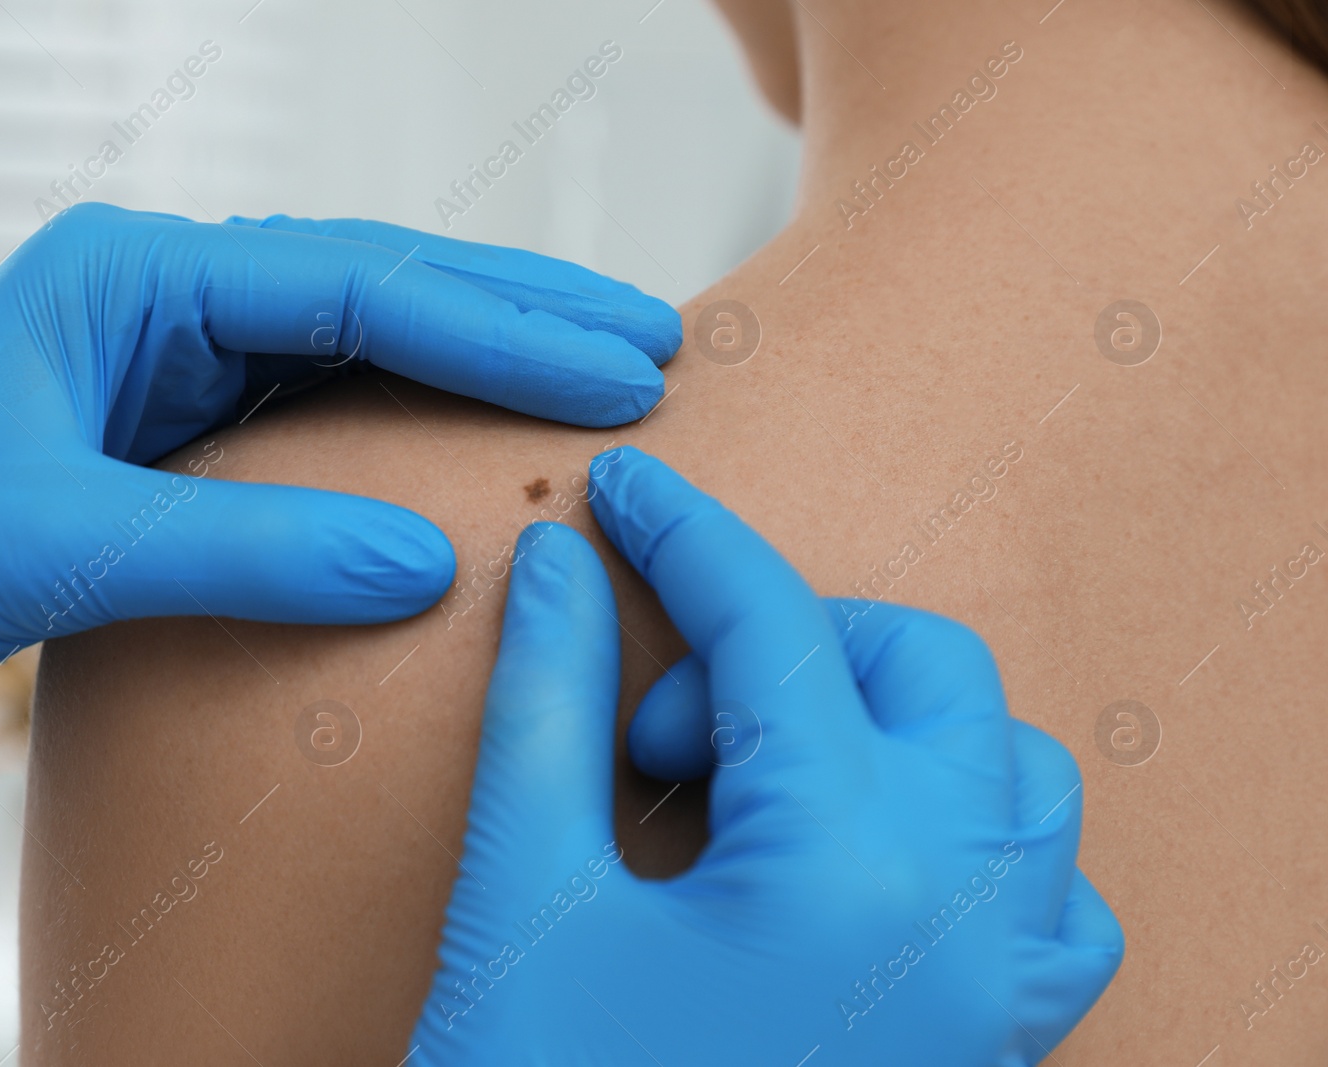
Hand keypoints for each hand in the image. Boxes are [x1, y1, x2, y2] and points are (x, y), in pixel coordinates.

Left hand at [0, 206, 679, 826]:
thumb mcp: (53, 546)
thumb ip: (247, 549)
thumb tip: (429, 564)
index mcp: (124, 277)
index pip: (353, 282)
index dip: (498, 325)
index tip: (619, 365)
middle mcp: (151, 303)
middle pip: (375, 286)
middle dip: (517, 314)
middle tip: (650, 338)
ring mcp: (158, 372)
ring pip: (353, 348)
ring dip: (475, 362)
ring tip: (596, 373)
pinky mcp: (159, 445)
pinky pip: (311, 421)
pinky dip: (404, 429)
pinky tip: (473, 446)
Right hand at [409, 447, 1121, 1065]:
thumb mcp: (526, 899)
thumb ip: (548, 705)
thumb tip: (560, 570)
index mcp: (852, 862)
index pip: (772, 627)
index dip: (687, 538)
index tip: (626, 494)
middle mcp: (969, 912)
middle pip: (924, 671)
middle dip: (788, 645)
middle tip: (661, 732)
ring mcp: (1002, 990)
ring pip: (1011, 768)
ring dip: (887, 726)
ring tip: (758, 783)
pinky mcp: (995, 1049)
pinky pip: (1044, 890)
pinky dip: (963, 831)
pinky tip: (857, 864)